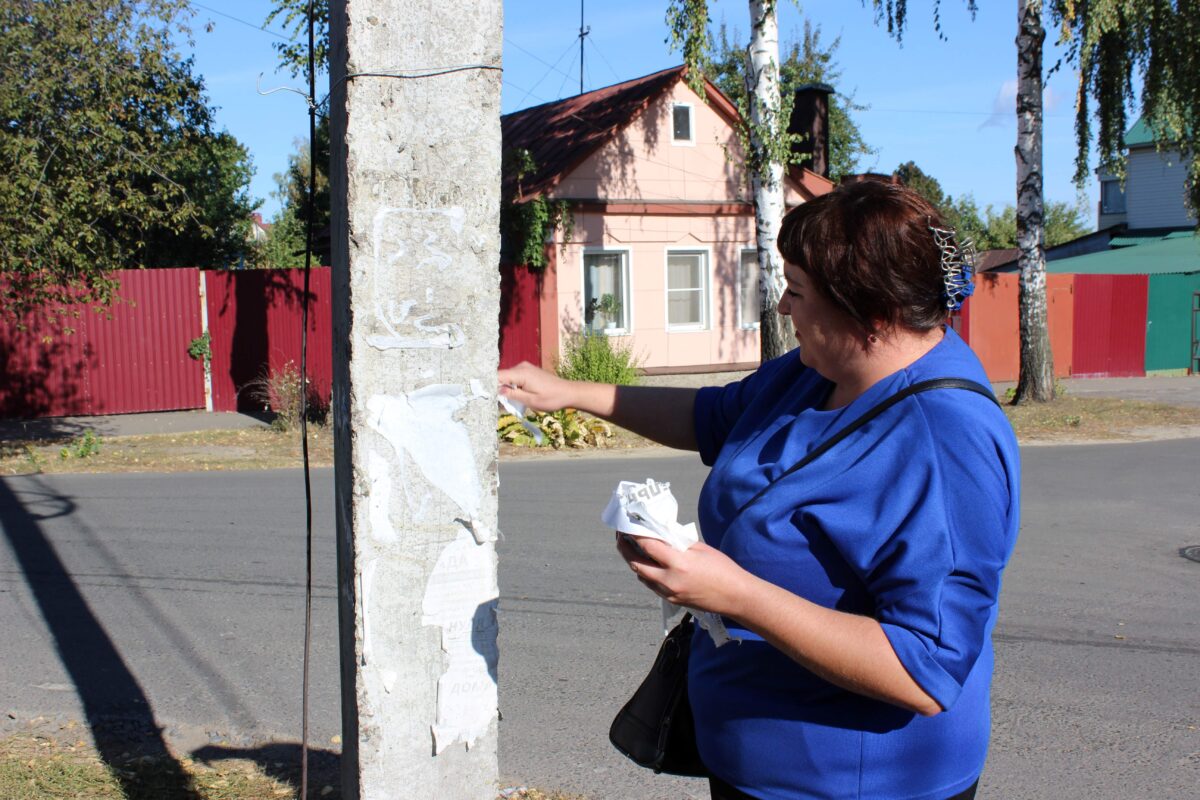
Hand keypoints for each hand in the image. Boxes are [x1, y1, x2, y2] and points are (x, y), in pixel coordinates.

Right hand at [498, 362, 577, 412]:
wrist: (568, 392)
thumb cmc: (551, 399)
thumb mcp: (530, 400)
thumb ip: (513, 394)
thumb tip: (497, 390)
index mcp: (521, 373)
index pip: (498, 376)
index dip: (490, 385)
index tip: (485, 395)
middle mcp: (522, 367)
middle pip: (502, 376)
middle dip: (498, 388)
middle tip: (498, 403)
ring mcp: (525, 367)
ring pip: (508, 377)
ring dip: (506, 388)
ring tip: (508, 401)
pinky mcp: (528, 371)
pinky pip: (515, 377)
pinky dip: (513, 386)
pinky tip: (516, 395)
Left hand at [615, 534, 755, 617]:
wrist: (735, 596)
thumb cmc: (722, 569)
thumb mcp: (700, 548)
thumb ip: (678, 542)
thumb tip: (660, 532)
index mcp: (678, 564)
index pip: (647, 546)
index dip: (634, 534)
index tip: (627, 524)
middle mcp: (669, 580)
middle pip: (635, 563)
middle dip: (625, 548)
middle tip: (621, 536)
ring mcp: (668, 592)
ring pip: (641, 575)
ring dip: (633, 561)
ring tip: (631, 547)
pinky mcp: (671, 600)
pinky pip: (651, 584)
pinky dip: (645, 572)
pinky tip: (647, 563)